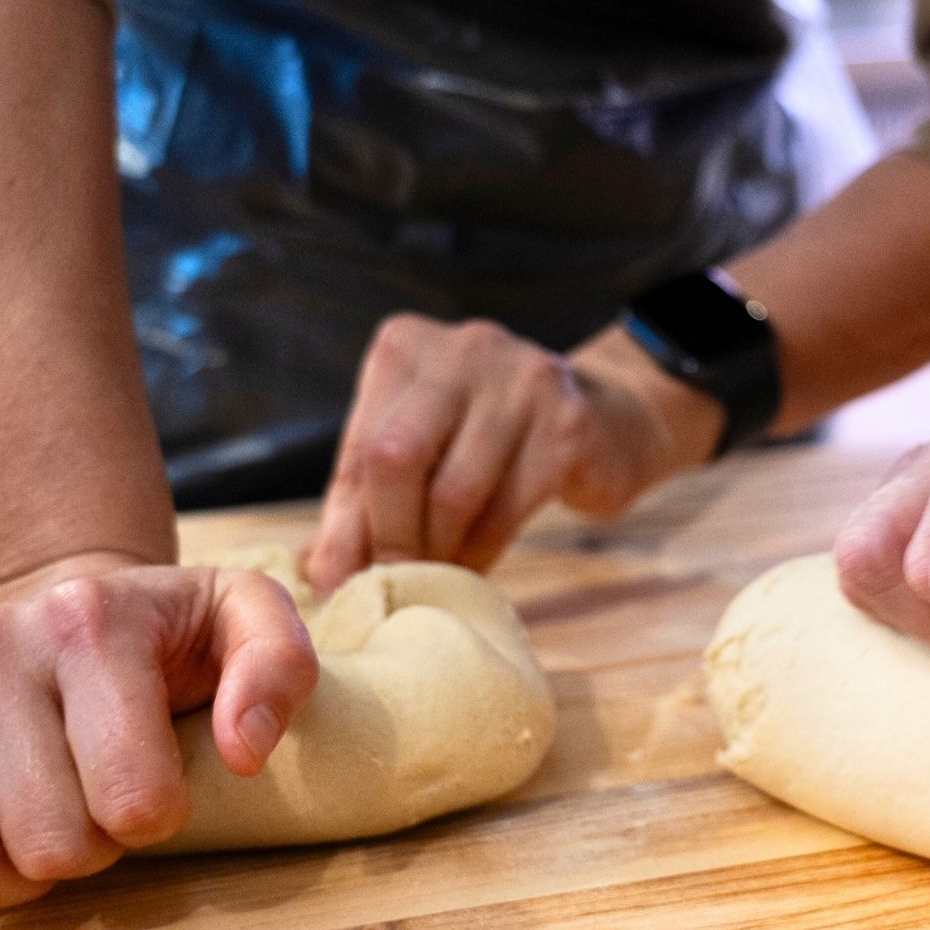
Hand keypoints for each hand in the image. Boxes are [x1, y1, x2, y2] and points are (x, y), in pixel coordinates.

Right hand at [0, 559, 318, 905]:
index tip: (161, 787)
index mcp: (90, 622)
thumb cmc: (171, 628)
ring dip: (11, 873)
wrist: (70, 597)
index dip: (157, 818)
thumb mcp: (249, 617)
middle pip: (45, 846)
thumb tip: (244, 754)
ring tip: (47, 824)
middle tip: (103, 807)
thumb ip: (278, 670)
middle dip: (92, 851)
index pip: (131, 801)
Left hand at [307, 316, 721, 588]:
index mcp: (408, 346)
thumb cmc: (496, 439)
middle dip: (388, 535)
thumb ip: (367, 499)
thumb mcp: (425, 450)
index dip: (345, 522)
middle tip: (390, 583)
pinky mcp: (566, 426)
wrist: (609, 421)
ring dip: (438, 551)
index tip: (340, 579)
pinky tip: (476, 568)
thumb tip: (320, 573)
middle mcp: (462, 349)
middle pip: (395, 457)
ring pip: (453, 492)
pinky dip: (482, 553)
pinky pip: (506, 510)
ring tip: (435, 577)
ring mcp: (520, 381)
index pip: (359, 444)